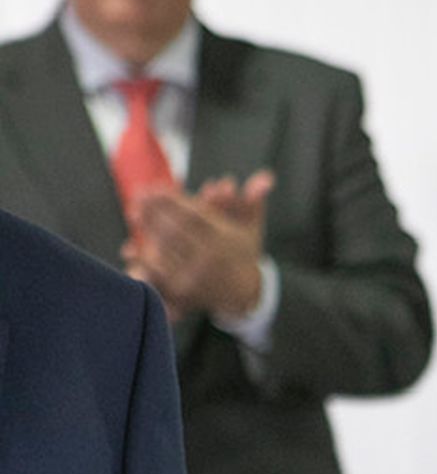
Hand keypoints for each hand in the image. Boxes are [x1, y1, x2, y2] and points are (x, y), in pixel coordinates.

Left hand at [124, 168, 273, 320]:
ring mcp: (197, 276)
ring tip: (134, 213)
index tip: (152, 187)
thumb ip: (254, 200)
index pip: (192, 213)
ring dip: (147, 231)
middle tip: (136, 196)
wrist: (246, 295)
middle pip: (175, 230)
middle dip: (153, 211)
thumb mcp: (252, 226)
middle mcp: (210, 257)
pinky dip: (145, 261)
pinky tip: (131, 247)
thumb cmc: (244, 254)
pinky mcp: (186, 292)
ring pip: (165, 250)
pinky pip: (161, 274)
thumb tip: (267, 178)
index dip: (170, 199)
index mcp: (224, 239)